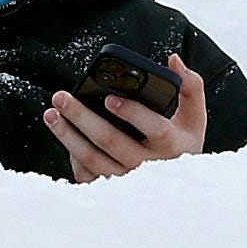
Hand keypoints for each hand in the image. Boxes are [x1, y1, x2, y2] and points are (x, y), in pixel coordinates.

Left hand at [44, 61, 206, 180]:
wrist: (179, 186)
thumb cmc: (182, 143)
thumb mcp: (195, 117)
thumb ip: (190, 85)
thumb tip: (173, 60)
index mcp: (172, 144)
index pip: (154, 128)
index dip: (132, 113)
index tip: (109, 99)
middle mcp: (149, 165)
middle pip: (111, 141)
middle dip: (82, 117)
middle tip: (61, 97)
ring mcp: (128, 179)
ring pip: (93, 159)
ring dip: (68, 136)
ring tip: (52, 114)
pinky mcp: (113, 188)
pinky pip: (87, 175)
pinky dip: (72, 155)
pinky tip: (64, 134)